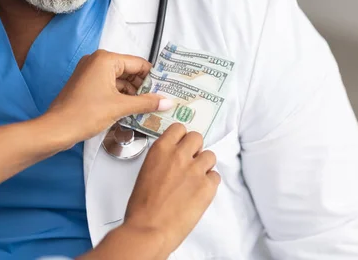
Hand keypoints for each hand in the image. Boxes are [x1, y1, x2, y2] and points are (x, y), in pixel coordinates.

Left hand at [46, 50, 171, 143]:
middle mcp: (97, 61)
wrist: (57, 129)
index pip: (138, 63)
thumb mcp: (120, 107)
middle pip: (129, 71)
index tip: (166, 88)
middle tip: (159, 100)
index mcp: (105, 59)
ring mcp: (90, 73)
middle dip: (143, 86)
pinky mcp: (86, 85)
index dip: (153, 77)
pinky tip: (131, 110)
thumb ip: (146, 102)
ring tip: (148, 108)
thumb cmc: (84, 113)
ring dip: (132, 93)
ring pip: (119, 80)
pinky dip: (120, 97)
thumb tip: (166, 101)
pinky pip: (109, 87)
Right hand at [124, 123, 220, 255]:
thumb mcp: (146, 172)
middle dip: (195, 149)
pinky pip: (216, 176)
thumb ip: (162, 160)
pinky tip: (199, 193)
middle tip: (190, 162)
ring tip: (195, 179)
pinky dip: (210, 183)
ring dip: (204, 165)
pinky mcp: (207, 186)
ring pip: (210, 155)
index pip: (179, 129)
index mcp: (160, 149)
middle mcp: (179, 155)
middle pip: (197, 137)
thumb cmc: (142, 206)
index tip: (181, 145)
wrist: (148, 229)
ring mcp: (195, 170)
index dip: (181, 138)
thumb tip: (173, 161)